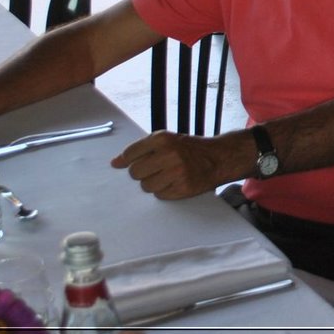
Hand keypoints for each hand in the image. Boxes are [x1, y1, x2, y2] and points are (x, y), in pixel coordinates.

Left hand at [110, 131, 248, 199]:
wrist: (218, 158)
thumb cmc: (189, 149)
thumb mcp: (167, 140)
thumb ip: (141, 149)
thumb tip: (114, 163)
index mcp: (163, 139)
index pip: (130, 154)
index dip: (128, 161)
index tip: (132, 162)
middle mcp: (169, 154)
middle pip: (135, 173)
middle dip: (143, 172)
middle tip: (157, 168)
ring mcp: (176, 172)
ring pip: (146, 186)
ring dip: (154, 183)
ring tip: (168, 175)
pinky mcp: (182, 188)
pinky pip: (159, 195)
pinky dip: (165, 191)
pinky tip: (175, 182)